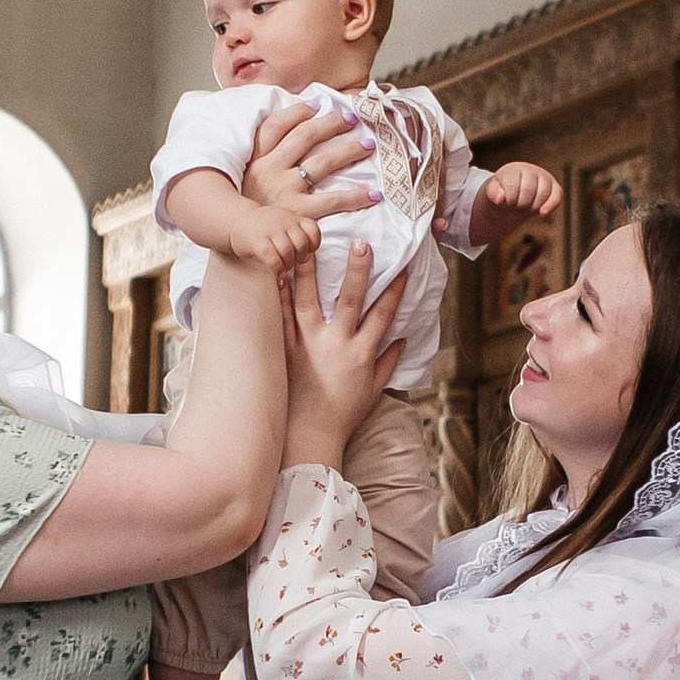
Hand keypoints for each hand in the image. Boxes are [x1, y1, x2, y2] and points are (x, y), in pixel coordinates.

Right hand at [220, 194, 325, 271]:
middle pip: (302, 243)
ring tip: (283, 268)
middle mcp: (283, 221)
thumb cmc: (265, 228)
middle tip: (291, 263)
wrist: (236, 220)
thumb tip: (312, 257)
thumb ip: (300, 234)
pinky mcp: (257, 242)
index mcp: (293, 217)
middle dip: (299, 258)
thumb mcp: (285, 223)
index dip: (312, 246)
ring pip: (288, 251)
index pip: (313, 231)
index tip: (303, 252)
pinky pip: (272, 259)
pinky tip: (276, 275)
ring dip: (288, 265)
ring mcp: (270, 230)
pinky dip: (277, 270)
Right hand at [244, 94, 381, 223]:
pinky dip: (356, 196)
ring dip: (349, 151)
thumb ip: (263, 154)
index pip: (277, 125)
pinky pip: (333, 200)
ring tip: (367, 145)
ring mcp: (285, 190)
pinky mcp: (298, 213)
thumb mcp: (246, 175)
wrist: (241, 238)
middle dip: (331, 124)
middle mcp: (270, 170)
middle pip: (305, 136)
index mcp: (256, 158)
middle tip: (351, 120)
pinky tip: (373, 193)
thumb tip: (289, 130)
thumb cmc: (249, 206)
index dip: (298, 111)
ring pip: (323, 162)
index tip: (318, 105)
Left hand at [280, 244, 406, 466]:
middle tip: (361, 243)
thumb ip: (388, 363)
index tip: (402, 267)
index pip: (382, 315)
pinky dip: (278, 296)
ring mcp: (309, 346)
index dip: (394, 290)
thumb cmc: (343, 414)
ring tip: (307, 245)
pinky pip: (281, 319)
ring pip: (309, 302)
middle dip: (357, 270)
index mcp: (361, 354)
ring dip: (309, 272)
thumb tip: (402, 340)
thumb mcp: (373, 390)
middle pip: (349, 300)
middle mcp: (336, 345)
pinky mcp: (286, 351)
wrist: (310, 436)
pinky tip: (276, 273)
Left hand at [477, 159, 561, 220]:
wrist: (516, 192)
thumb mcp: (493, 192)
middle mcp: (530, 170)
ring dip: (532, 207)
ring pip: (543, 193)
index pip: (513, 185)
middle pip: (528, 190)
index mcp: (514, 169)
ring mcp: (544, 178)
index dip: (510, 200)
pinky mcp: (554, 187)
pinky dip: (550, 205)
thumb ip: (494, 193)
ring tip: (524, 208)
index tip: (505, 203)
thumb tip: (500, 199)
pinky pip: (557, 195)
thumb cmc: (503, 192)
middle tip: (515, 207)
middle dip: (521, 204)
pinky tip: (542, 213)